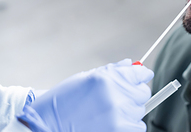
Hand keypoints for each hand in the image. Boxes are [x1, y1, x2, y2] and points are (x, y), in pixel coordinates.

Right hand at [18, 59, 153, 131]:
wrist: (47, 126)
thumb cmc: (63, 102)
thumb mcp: (85, 79)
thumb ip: (111, 71)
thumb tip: (131, 64)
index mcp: (107, 78)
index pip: (139, 73)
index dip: (141, 75)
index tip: (142, 77)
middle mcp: (116, 96)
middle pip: (142, 93)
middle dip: (133, 94)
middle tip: (118, 99)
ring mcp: (119, 116)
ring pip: (139, 111)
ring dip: (129, 111)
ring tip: (108, 114)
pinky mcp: (121, 131)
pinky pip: (137, 127)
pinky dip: (128, 126)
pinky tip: (111, 124)